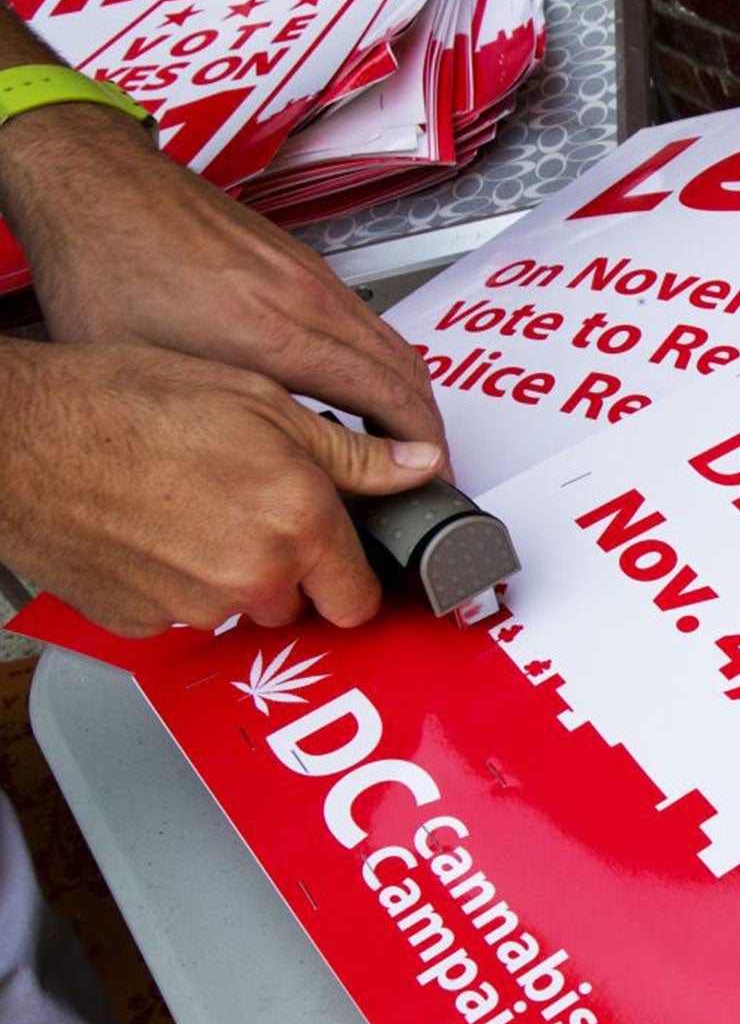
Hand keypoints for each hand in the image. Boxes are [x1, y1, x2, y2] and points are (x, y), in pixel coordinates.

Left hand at [0, 103, 446, 453]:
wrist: (94, 184)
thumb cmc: (104, 267)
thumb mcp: (153, 374)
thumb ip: (220, 423)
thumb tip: (255, 473)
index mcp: (276, 336)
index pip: (388, 400)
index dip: (423, 449)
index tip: (429, 481)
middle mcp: (307, 301)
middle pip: (408, 375)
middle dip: (429, 432)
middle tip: (427, 473)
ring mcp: (310, 276)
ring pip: (395, 345)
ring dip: (409, 396)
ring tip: (400, 439)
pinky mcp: (301, 262)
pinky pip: (368, 322)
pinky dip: (382, 363)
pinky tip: (359, 387)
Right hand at [0, 339, 443, 635]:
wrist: (17, 435)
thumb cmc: (124, 404)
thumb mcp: (259, 401)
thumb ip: (350, 452)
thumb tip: (416, 466)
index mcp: (297, 523)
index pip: (360, 598)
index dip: (352, 577)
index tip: (342, 560)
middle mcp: (253, 577)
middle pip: (299, 605)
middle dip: (290, 569)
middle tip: (249, 510)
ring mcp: (194, 607)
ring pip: (239, 610)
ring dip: (230, 575)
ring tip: (191, 509)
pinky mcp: (140, 622)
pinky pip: (179, 614)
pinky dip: (173, 584)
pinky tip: (151, 531)